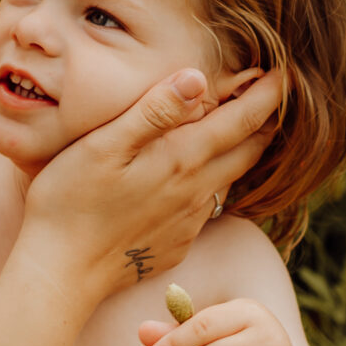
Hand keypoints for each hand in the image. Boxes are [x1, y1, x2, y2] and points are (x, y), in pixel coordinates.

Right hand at [19, 65, 282, 299]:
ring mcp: (189, 221)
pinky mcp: (177, 242)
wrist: (61, 272)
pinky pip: (208, 205)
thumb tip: (198, 78)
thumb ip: (153, 112)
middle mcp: (196, 191)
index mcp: (181, 160)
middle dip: (265, 121)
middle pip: (248, 151)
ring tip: (243, 128)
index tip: (284, 73)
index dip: (267, 95)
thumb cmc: (71, 201)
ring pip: (230, 178)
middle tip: (274, 95)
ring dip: (243, 151)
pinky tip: (198, 175)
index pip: (241, 121)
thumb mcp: (104, 145)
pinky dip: (216, 180)